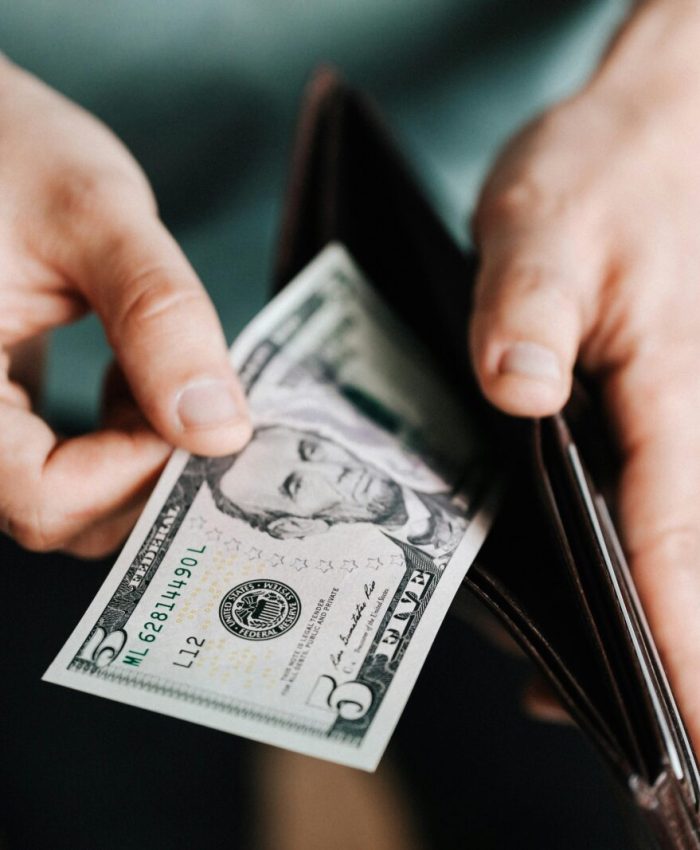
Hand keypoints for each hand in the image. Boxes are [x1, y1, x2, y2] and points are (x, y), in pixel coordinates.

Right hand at [0, 57, 250, 557]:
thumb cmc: (6, 145)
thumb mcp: (93, 212)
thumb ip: (159, 317)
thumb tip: (219, 430)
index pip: (42, 498)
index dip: (134, 471)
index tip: (195, 414)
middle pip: (59, 514)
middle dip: (148, 468)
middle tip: (200, 400)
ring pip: (68, 501)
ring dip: (139, 457)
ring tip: (161, 376)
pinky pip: (64, 470)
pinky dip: (119, 444)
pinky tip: (135, 383)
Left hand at [470, 0, 699, 748]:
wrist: (641, 136)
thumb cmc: (605, 173)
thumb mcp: (546, 225)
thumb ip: (528, 308)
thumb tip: (515, 392)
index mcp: (670, 394)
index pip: (679, 544)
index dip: (681, 648)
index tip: (688, 747)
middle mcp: (678, 422)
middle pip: (678, 562)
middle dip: (655, 657)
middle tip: (610, 741)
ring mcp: (664, 421)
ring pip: (663, 539)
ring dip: (629, 614)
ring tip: (568, 688)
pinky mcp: (640, 412)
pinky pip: (641, 501)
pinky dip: (611, 554)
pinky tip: (561, 581)